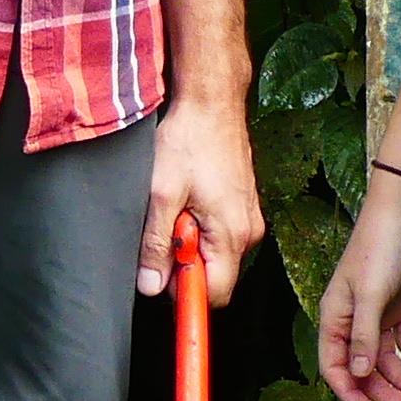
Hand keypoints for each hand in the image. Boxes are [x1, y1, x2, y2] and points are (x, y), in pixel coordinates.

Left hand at [140, 92, 263, 304]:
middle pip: (215, 275)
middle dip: (185, 262)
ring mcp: (248, 218)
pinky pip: (220, 234)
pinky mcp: (243, 206)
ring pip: (215, 253)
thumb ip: (156, 244)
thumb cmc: (190, 140)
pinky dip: (199, 225)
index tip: (164, 286)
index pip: (216, 294)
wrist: (212, 103)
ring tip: (176, 206)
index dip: (187, 296)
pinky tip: (187, 197)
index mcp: (231, 234)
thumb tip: (152, 284)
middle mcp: (247, 232)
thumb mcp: (161, 194)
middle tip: (167, 228)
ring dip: (190, 241)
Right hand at [317, 178, 400, 400]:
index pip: (334, 366)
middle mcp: (353, 319)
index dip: (349, 392)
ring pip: (385, 357)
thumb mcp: (370, 294)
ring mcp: (377, 313)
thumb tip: (360, 374)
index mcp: (335, 316)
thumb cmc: (380, 247)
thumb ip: (365, 336)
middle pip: (363, 367)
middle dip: (381, 389)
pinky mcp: (400, 305)